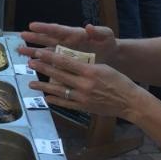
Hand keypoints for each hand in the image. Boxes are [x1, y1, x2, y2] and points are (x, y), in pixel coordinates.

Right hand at [18, 21, 118, 64]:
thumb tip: (88, 27)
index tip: (32, 25)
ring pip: (46, 51)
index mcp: (74, 34)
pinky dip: (43, 63)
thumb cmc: (108, 43)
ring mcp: (65, 52)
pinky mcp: (67, 62)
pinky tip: (33, 65)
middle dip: (34, 38)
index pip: (57, 30)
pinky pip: (52, 62)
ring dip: (34, 51)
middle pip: (48, 39)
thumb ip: (98, 31)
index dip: (44, 28)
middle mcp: (66, 42)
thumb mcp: (106, 35)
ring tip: (21, 51)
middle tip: (21, 36)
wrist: (112, 56)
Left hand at [26, 49, 145, 120]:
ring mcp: (83, 97)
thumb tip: (71, 60)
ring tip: (31, 83)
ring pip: (59, 90)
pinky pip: (66, 103)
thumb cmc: (119, 81)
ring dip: (44, 86)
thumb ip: (87, 65)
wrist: (130, 101)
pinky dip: (55, 100)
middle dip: (43, 68)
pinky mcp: (84, 107)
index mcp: (90, 71)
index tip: (39, 52)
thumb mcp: (104, 68)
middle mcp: (84, 84)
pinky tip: (46, 97)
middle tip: (30, 63)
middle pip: (59, 75)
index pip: (66, 62)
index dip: (50, 57)